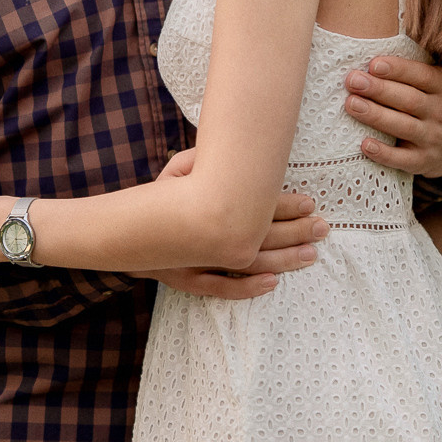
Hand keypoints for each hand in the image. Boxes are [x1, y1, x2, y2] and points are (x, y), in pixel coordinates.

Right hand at [145, 147, 327, 300]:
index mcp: (204, 205)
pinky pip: (223, 288)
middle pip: (257, 234)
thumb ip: (202, 161)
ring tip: (311, 255)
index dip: (283, 205)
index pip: (252, 205)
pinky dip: (249, 287)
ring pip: (248, 263)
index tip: (309, 202)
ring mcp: (196, 262)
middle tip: (322, 227)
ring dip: (283, 259)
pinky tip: (273, 283)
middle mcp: (203, 236)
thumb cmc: (156, 198)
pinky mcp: (189, 280)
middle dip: (294, 231)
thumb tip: (229, 152)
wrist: (119, 232)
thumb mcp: (175, 171)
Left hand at [343, 54, 441, 177]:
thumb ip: (433, 55)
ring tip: (351, 104)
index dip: (398, 70)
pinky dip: (384, 153)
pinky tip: (364, 144)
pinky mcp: (426, 161)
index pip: (422, 76)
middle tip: (352, 80)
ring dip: (376, 116)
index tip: (374, 64)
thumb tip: (405, 27)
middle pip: (409, 100)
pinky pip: (403, 160)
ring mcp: (436, 138)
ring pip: (403, 127)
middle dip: (379, 90)